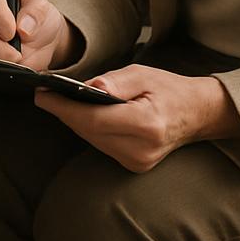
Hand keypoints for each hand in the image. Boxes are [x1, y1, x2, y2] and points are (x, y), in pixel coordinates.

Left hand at [33, 64, 239, 172]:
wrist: (197, 114)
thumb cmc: (169, 89)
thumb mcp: (144, 74)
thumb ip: (116, 82)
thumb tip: (88, 87)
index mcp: (146, 124)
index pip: (94, 119)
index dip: (64, 108)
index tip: (42, 95)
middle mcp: (141, 149)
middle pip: (89, 131)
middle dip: (64, 112)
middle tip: (44, 95)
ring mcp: (138, 162)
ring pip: (92, 140)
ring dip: (74, 121)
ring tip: (57, 101)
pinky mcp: (134, 166)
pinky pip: (101, 145)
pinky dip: (89, 129)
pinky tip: (80, 115)